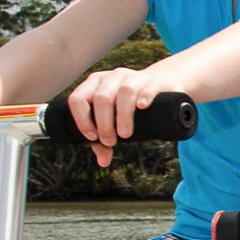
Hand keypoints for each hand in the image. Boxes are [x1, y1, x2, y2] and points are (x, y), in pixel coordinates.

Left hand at [66, 64, 186, 168]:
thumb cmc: (130, 106)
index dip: (82, 120)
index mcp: (95, 84)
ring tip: (126, 135)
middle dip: (104, 123)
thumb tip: (103, 162)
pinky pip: (148, 87)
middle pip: (101, 98)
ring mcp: (134, 77)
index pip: (78, 99)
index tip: (92, 137)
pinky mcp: (154, 81)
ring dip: (123, 116)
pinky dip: (144, 97)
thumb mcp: (113, 121)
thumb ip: (103, 141)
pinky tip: (142, 107)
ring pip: (124, 92)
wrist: (161, 85)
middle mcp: (112, 77)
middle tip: (111, 141)